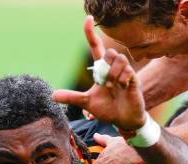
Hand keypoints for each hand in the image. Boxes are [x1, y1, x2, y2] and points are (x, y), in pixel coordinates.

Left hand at [53, 16, 145, 130]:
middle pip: (109, 51)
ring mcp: (125, 73)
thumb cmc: (108, 109)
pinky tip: (123, 89)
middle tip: (105, 83)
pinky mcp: (134, 79)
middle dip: (105, 65)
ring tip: (113, 87)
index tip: (88, 19)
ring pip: (119, 58)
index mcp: (101, 70)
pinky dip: (122, 81)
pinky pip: (127, 70)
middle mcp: (113, 68)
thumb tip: (53, 95)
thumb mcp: (87, 103)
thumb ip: (72, 97)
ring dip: (113, 74)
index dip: (90, 34)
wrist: (124, 120)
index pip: (95, 47)